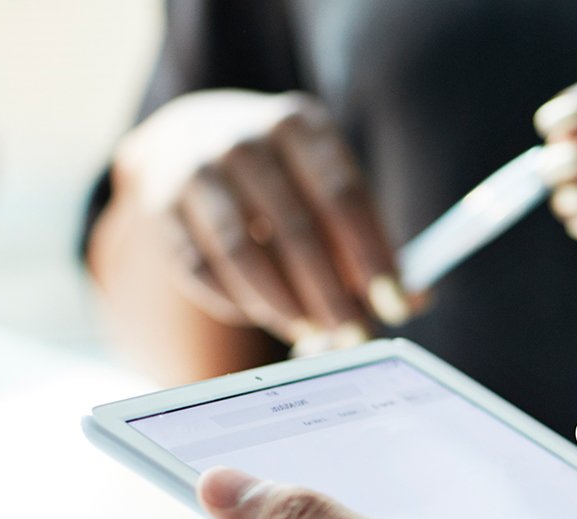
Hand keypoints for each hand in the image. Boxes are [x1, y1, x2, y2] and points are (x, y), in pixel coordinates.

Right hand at [114, 90, 416, 350]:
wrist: (191, 135)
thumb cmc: (286, 175)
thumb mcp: (331, 185)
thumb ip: (372, 240)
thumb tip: (415, 298)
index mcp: (300, 124)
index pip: (343, 195)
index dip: (372, 256)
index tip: (394, 305)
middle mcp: (243, 139)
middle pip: (295, 229)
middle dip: (330, 294)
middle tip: (354, 336)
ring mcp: (196, 169)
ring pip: (242, 253)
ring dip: (282, 306)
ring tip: (311, 333)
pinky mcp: (161, 206)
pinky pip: (202, 270)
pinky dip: (238, 303)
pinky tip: (265, 314)